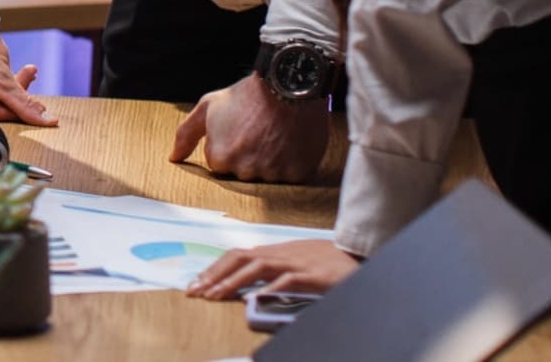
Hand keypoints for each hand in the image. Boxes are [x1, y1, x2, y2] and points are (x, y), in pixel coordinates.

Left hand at [170, 74, 329, 182]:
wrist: (287, 83)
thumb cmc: (246, 94)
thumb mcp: (208, 106)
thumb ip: (187, 134)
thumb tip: (173, 158)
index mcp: (219, 157)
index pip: (219, 164)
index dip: (228, 144)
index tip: (238, 128)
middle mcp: (244, 170)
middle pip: (242, 172)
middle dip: (248, 155)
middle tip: (257, 129)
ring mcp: (271, 174)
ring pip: (267, 175)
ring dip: (270, 159)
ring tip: (273, 132)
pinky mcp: (296, 174)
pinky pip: (290, 176)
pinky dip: (291, 161)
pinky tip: (289, 140)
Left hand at [186, 238, 359, 299]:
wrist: (355, 254)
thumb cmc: (322, 260)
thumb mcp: (292, 261)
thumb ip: (272, 269)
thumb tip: (249, 283)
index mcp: (272, 252)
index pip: (236, 255)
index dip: (215, 268)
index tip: (197, 282)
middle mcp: (278, 254)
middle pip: (239, 258)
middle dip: (215, 274)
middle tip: (195, 291)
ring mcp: (294, 264)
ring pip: (257, 268)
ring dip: (233, 281)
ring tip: (216, 295)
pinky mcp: (311, 276)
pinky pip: (287, 282)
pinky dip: (270, 289)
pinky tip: (255, 299)